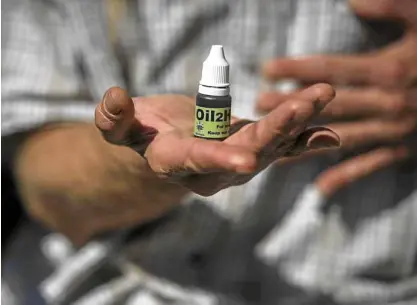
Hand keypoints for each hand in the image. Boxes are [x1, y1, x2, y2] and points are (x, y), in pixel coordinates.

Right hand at [95, 85, 339, 195]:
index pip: (201, 162)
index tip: (246, 163)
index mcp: (181, 163)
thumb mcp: (121, 130)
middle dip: (275, 130)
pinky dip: (307, 139)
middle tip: (300, 106)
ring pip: (272, 143)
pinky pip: (283, 145)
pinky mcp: (254, 148)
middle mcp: (215, 169)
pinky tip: (331, 131)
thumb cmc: (142, 135)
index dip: (221, 160)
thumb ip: (114, 120)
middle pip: (248, 150)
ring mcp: (239, 160)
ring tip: (324, 94)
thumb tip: (113, 98)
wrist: (168, 147)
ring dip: (299, 122)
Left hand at [258, 0, 416, 185]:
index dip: (298, 69)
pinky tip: (320, 189)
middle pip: (328, 105)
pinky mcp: (402, 150)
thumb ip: (392, 7)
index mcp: (389, 71)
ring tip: (272, 147)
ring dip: (305, 142)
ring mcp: (393, 130)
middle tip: (257, 106)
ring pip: (340, 137)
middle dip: (291, 106)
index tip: (267, 69)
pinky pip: (370, 166)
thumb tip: (350, 0)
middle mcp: (386, 104)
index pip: (332, 70)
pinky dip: (346, 178)